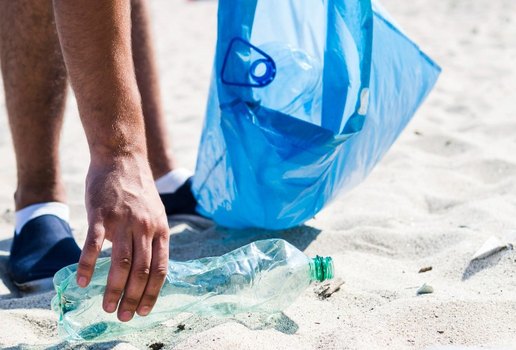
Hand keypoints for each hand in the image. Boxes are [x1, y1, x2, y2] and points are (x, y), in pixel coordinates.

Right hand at [76, 153, 169, 321]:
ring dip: (114, 288)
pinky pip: (94, 245)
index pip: (160, 269)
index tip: (144, 310)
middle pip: (142, 271)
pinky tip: (83, 281)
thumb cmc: (137, 189)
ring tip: (108, 307)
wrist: (123, 158)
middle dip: (133, 298)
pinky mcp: (102, 214)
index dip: (152, 293)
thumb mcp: (155, 212)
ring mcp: (124, 221)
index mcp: (160, 229)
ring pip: (121, 262)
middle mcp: (145, 227)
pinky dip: (87, 265)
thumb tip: (148, 265)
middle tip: (124, 316)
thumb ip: (152, 237)